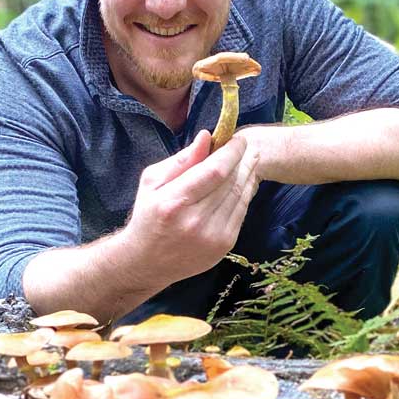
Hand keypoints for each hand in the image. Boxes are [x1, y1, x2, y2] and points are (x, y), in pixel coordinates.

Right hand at [122, 130, 259, 284]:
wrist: (147, 262)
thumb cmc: (148, 216)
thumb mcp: (152, 182)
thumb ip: (181, 160)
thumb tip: (206, 137)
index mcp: (173, 202)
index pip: (214, 171)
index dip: (231, 152)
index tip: (238, 139)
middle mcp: (194, 221)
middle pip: (231, 182)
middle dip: (243, 161)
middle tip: (248, 147)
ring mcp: (212, 236)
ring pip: (239, 197)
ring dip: (248, 175)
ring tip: (250, 160)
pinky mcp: (223, 246)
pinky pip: (241, 212)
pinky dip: (246, 194)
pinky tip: (245, 182)